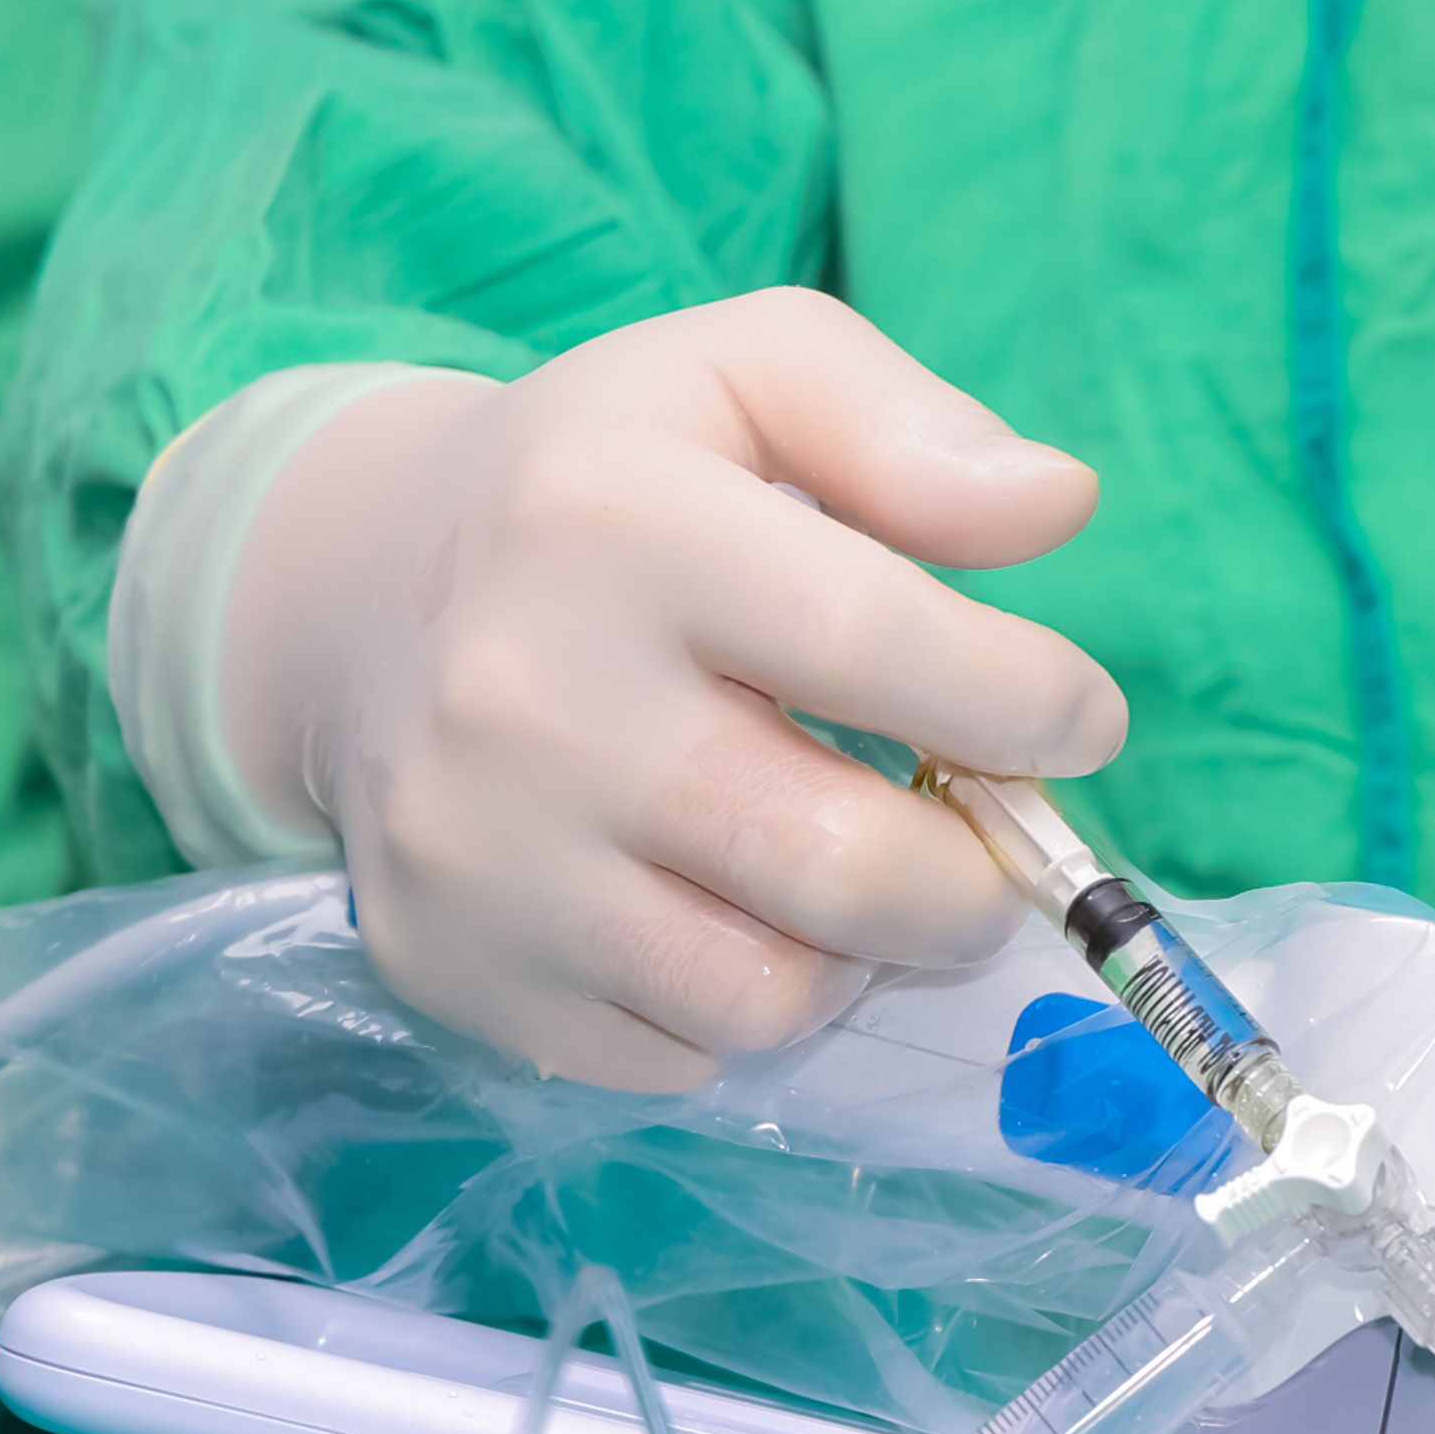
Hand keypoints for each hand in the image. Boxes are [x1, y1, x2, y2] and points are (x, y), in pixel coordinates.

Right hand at [218, 289, 1124, 1086]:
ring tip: (858, 872)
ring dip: (863, 957)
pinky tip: (734, 910)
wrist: (355, 595)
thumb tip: (1056, 505)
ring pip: (770, 996)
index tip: (1079, 720)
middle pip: (839, 866)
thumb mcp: (740, 375)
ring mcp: (481, 856)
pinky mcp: (455, 969)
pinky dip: (746, 1005)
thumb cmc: (605, 482)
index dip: (1020, 704)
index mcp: (608, 520)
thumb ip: (904, 426)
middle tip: (986, 843)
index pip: (869, 642)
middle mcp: (525, 698)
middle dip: (973, 880)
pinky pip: (678, 1058)